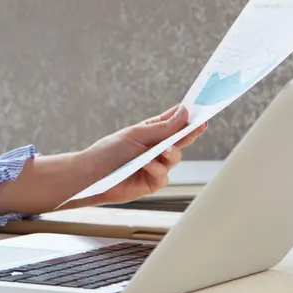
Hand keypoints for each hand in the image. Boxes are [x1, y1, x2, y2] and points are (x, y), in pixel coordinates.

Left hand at [67, 105, 206, 208]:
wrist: (92, 175)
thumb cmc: (109, 151)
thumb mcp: (136, 134)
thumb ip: (162, 128)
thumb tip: (184, 113)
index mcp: (150, 132)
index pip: (173, 122)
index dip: (187, 117)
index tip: (201, 110)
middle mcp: (155, 148)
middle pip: (179, 140)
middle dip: (189, 133)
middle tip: (199, 125)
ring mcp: (155, 166)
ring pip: (175, 158)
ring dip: (171, 153)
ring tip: (163, 151)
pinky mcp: (152, 182)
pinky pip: (164, 176)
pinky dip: (157, 170)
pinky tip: (147, 166)